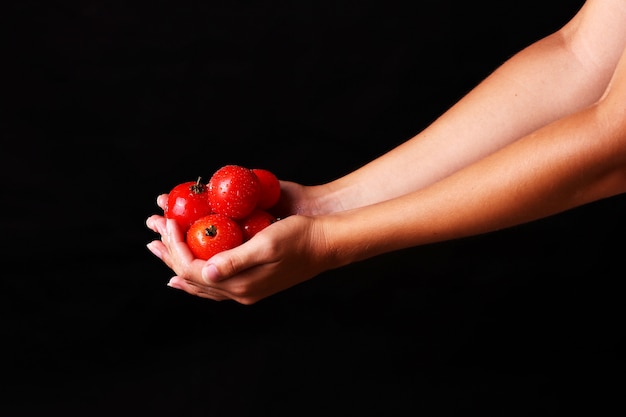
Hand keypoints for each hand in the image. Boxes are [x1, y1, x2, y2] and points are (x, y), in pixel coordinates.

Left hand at [146, 181, 335, 303]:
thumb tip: (205, 272)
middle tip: (151, 238)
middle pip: (193, 277)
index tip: (169, 223)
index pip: (194, 269)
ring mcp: (245, 287)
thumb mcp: (268, 244)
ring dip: (178, 265)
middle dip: (169, 256)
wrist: (325, 243)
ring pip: (201, 282)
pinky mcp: (251, 279)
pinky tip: (188, 271)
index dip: (176, 247)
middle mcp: (240, 290)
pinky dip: (196, 276)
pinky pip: (215, 282)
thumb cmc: (299, 238)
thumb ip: (236, 260)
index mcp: (241, 284)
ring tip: (160, 252)